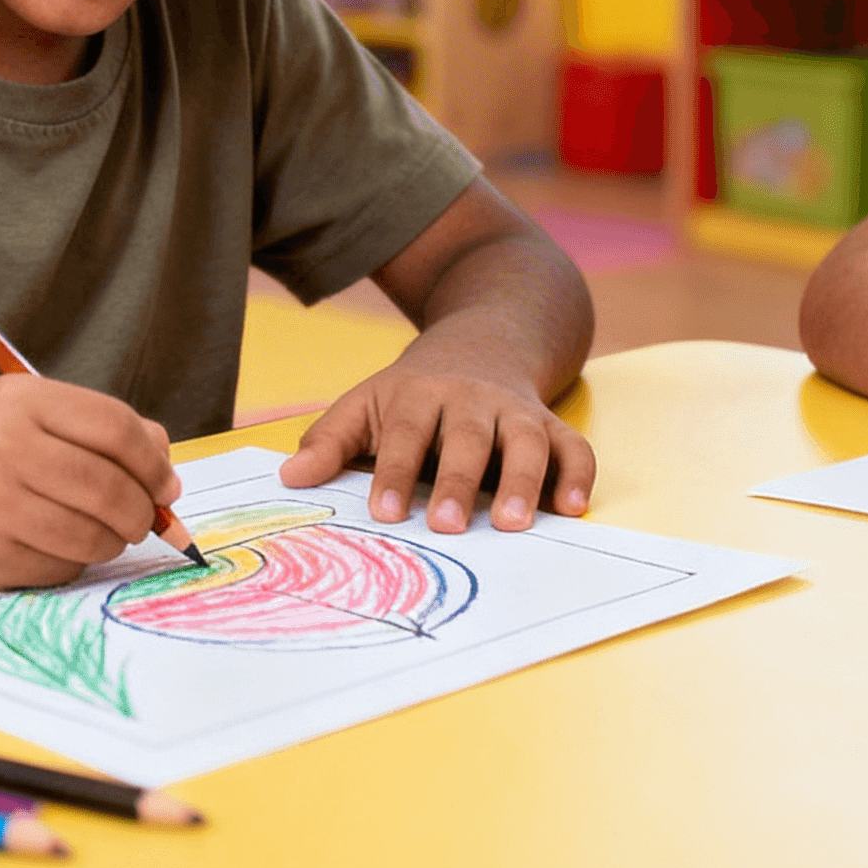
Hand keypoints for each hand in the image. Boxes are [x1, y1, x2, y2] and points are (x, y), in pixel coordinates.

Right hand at [0, 373, 181, 589]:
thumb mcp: (28, 412)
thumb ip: (99, 429)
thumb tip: (166, 472)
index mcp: (21, 401)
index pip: (115, 428)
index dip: (152, 462)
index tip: (164, 485)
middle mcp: (3, 449)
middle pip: (109, 487)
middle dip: (140, 511)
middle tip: (143, 518)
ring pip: (91, 535)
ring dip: (111, 541)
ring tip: (100, 531)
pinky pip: (60, 568)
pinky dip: (73, 562)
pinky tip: (54, 544)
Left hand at [277, 337, 594, 532]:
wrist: (481, 342)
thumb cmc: (413, 393)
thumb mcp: (367, 403)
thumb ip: (330, 441)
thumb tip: (290, 477)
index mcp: (419, 394)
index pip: (406, 434)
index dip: (394, 473)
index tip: (384, 513)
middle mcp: (471, 400)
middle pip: (467, 437)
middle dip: (458, 481)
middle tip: (447, 525)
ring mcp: (515, 411)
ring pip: (525, 440)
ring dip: (524, 480)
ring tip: (514, 523)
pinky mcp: (551, 424)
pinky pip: (572, 445)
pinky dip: (578, 474)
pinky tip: (572, 508)